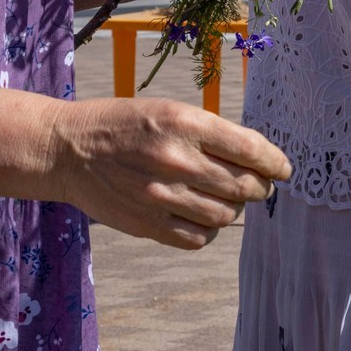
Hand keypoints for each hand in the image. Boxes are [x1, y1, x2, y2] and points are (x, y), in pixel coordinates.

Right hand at [43, 98, 290, 248]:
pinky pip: (198, 238)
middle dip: (260, 187)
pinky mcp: (147, 224)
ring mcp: (161, 195)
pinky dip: (210, 231)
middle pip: (244, 185)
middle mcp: (176, 160)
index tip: (284, 169)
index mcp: (185, 124)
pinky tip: (204, 218)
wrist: (66, 150)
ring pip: (226, 215)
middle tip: (258, 186)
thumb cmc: (123, 126)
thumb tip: (258, 160)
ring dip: (235, 209)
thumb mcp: (168, 112)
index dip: (276, 163)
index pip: (251, 149)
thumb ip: (211, 133)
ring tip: (227, 199)